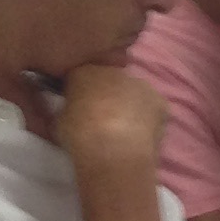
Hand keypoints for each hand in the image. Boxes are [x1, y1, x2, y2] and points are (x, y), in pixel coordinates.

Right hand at [52, 63, 166, 169]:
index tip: (79, 108)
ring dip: (128, 105)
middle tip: (103, 119)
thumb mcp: (59, 121)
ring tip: (124, 129)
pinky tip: (141, 134)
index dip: (80, 92)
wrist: (114, 149)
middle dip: (107, 95)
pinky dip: (147, 117)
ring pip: (132, 92)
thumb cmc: (80, 135)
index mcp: (84, 72)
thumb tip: (72, 109)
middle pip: (109, 81)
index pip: (80, 76)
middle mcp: (113, 71)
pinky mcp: (159, 100)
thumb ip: (67, 108)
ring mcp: (139, 84)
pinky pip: (151, 107)